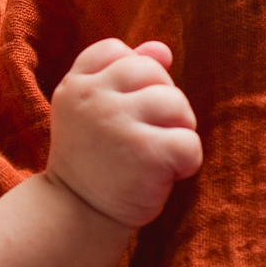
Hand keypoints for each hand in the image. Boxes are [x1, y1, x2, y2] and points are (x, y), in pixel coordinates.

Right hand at [45, 39, 202, 227]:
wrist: (76, 217)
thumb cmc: (93, 162)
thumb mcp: (95, 113)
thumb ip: (122, 75)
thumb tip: (162, 48)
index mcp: (76, 85)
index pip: (118, 52)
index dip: (132, 79)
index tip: (121, 113)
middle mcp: (92, 98)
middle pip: (155, 72)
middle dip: (161, 104)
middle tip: (144, 138)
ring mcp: (116, 123)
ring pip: (177, 104)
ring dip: (178, 131)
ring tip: (157, 156)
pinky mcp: (145, 152)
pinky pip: (190, 142)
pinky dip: (188, 163)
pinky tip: (167, 175)